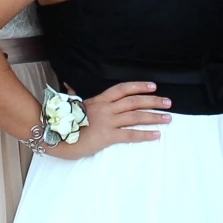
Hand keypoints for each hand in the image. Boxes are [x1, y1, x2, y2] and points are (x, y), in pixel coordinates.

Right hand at [46, 80, 169, 159]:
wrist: (54, 135)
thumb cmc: (62, 122)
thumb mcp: (72, 106)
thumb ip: (77, 97)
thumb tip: (69, 88)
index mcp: (99, 100)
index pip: (123, 88)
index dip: (139, 86)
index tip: (153, 86)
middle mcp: (106, 108)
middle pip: (134, 101)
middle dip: (153, 101)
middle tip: (168, 103)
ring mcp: (107, 122)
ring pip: (136, 116)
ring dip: (154, 117)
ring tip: (168, 118)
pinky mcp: (107, 136)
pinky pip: (130, 135)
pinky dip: (145, 135)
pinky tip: (156, 135)